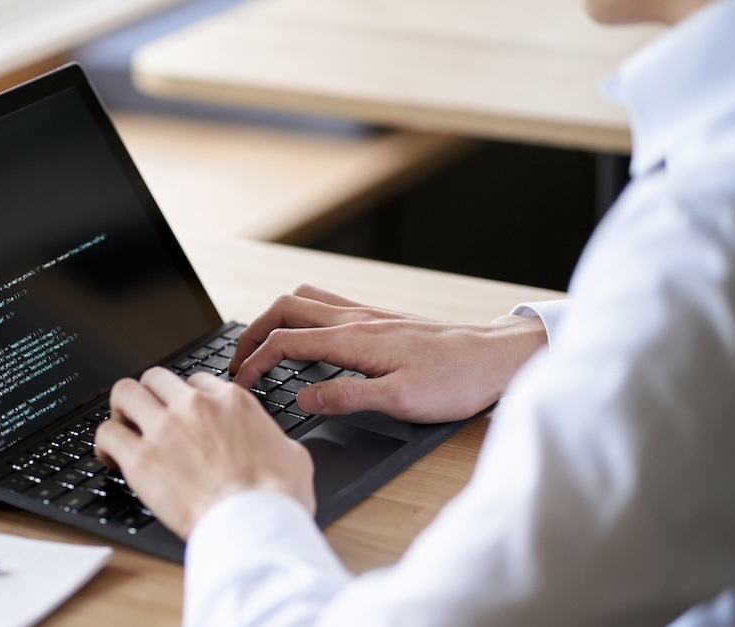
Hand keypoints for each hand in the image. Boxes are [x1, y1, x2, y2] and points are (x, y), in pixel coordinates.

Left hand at [95, 367, 315, 539]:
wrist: (256, 524)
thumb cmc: (277, 498)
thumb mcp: (292, 454)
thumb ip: (272, 438)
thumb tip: (273, 444)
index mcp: (231, 401)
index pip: (195, 381)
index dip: (185, 399)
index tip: (181, 416)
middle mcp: (195, 406)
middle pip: (155, 378)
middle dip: (149, 396)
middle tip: (147, 418)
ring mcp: (165, 428)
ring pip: (125, 392)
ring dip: (122, 409)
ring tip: (124, 429)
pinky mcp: (141, 459)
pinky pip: (107, 433)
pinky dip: (105, 443)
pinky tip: (110, 457)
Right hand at [230, 285, 547, 423]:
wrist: (496, 358)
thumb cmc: (456, 380)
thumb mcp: (399, 401)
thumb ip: (345, 397)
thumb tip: (302, 398)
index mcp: (353, 338)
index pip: (284, 342)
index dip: (253, 363)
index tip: (239, 385)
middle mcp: (356, 318)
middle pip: (284, 309)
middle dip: (252, 332)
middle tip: (237, 362)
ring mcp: (367, 314)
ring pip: (304, 300)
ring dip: (274, 318)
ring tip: (261, 347)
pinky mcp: (379, 319)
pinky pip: (326, 305)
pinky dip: (300, 316)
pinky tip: (305, 338)